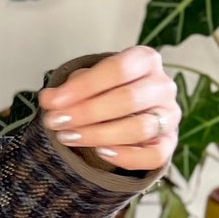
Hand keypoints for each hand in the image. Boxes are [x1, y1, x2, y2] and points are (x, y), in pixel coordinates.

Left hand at [38, 45, 179, 170]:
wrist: (125, 112)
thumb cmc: (104, 91)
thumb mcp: (87, 83)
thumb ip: (69, 89)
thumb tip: (48, 99)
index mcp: (145, 60)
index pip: (117, 69)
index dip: (83, 87)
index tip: (52, 102)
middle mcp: (163, 86)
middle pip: (129, 99)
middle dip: (86, 112)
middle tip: (56, 122)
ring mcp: (169, 115)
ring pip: (140, 128)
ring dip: (99, 135)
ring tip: (69, 137)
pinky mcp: (169, 143)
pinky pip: (154, 155)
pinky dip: (127, 156)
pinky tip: (101, 152)